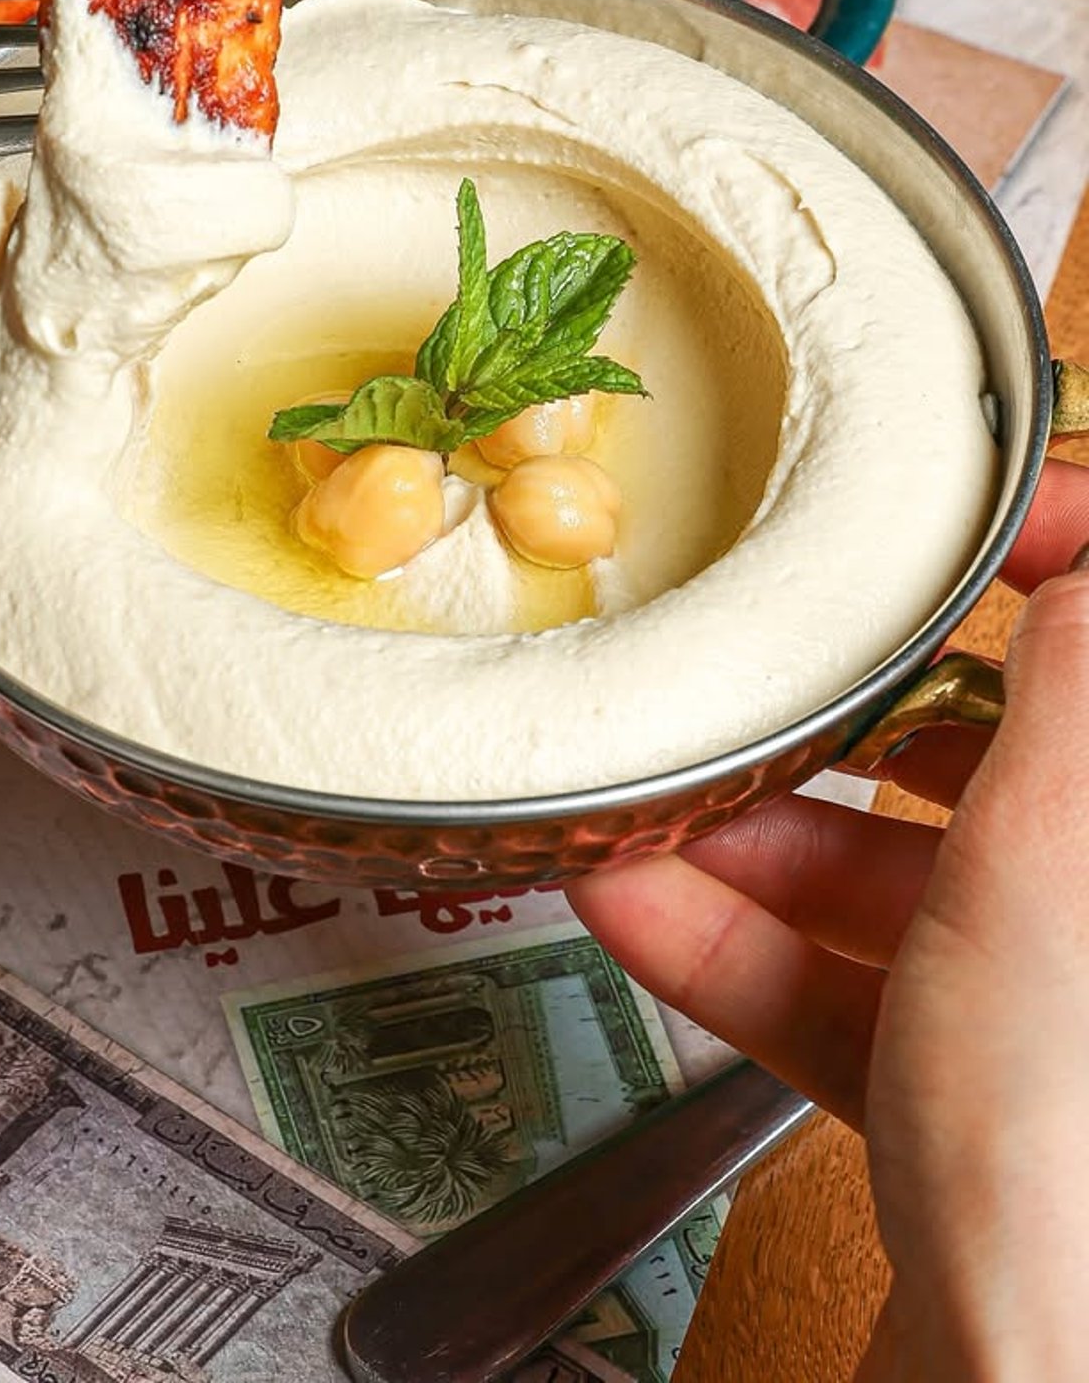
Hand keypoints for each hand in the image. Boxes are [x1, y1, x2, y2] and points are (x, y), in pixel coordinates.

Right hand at [570, 457, 1088, 1382]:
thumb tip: (1076, 543)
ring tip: (655, 802)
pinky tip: (640, 905)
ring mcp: (1041, 1023)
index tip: (963, 517)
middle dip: (851, 720)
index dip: (1053, 554)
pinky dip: (737, 948)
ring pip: (900, 880)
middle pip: (994, 765)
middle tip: (770, 669)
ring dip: (759, 840)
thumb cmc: (1064, 1168)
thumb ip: (1070, 691)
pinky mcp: (961, 1102)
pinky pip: (842, 987)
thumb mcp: (1048, 867)